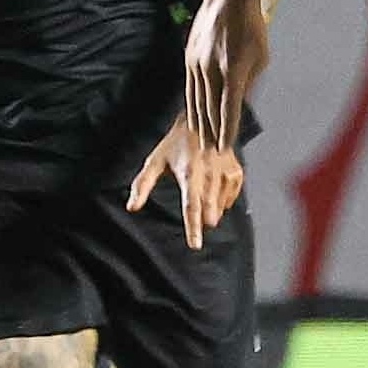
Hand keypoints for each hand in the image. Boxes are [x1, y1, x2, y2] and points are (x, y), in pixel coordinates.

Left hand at [126, 117, 244, 247]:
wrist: (203, 121)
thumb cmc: (176, 143)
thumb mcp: (155, 161)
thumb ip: (142, 185)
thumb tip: (132, 207)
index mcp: (189, 173)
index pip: (192, 207)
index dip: (193, 228)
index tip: (195, 245)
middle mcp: (210, 174)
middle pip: (209, 211)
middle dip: (203, 220)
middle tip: (198, 223)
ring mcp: (225, 174)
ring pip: (219, 208)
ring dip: (210, 211)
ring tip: (201, 194)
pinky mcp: (236, 173)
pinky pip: (230, 199)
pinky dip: (221, 201)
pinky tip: (213, 192)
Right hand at [185, 0, 272, 149]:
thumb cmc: (252, 28)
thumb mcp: (261, 58)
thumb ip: (251, 84)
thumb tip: (242, 106)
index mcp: (233, 70)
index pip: (229, 109)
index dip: (227, 130)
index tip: (226, 148)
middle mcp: (212, 69)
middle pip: (210, 109)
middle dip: (212, 132)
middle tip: (212, 152)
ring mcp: (197, 63)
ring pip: (196, 100)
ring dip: (199, 122)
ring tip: (201, 140)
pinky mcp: (188, 57)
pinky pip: (189, 87)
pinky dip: (191, 105)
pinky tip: (193, 116)